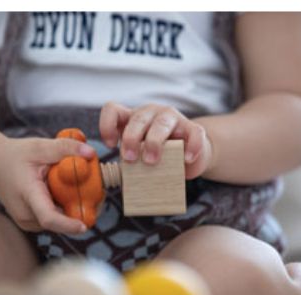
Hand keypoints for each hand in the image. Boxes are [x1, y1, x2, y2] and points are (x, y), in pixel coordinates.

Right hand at [0, 136, 95, 233]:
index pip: (48, 217)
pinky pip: (56, 218)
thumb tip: (91, 153)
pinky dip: (64, 207)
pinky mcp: (33, 223)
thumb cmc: (16, 155)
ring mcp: (28, 221)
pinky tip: (63, 191)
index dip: (68, 224)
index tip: (84, 226)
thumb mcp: (39, 146)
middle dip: (81, 209)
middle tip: (97, 191)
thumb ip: (65, 147)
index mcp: (26, 194)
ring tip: (75, 186)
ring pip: (60, 220)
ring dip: (72, 207)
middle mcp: (26, 214)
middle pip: (61, 219)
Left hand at [99, 102, 213, 178]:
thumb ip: (130, 160)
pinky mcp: (193, 128)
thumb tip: (120, 177)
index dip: (107, 125)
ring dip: (154, 142)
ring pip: (162, 122)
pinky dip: (190, 146)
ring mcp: (173, 118)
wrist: (188, 157)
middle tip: (129, 159)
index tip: (111, 145)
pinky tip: (186, 159)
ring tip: (151, 162)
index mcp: (133, 118)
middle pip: (138, 118)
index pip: (113, 110)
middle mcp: (151, 113)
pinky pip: (194, 133)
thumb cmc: (158, 156)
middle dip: (131, 138)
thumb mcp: (140, 156)